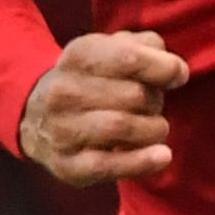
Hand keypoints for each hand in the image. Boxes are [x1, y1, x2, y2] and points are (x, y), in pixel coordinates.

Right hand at [19, 30, 185, 187]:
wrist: (36, 119)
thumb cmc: (91, 81)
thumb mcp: (111, 51)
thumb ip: (147, 49)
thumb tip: (177, 71)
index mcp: (78, 55)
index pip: (129, 57)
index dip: (163, 67)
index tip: (177, 74)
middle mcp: (64, 91)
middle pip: (133, 95)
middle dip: (156, 101)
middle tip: (155, 105)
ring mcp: (62, 129)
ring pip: (122, 127)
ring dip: (153, 129)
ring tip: (155, 128)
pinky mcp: (68, 165)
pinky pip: (109, 165)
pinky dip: (142, 161)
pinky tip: (163, 155)